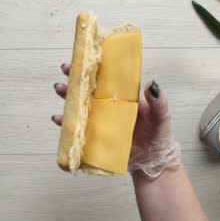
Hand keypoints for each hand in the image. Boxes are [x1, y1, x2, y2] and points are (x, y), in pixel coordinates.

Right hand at [52, 63, 179, 176]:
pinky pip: (77, 128)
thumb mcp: (161, 117)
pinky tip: (58, 119)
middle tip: (65, 69)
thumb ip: (158, 103)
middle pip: (89, 89)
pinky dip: (66, 123)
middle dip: (76, 78)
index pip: (107, 78)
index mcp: (123, 96)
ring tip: (59, 89)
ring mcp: (100, 120)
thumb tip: (152, 84)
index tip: (84, 57)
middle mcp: (109, 105)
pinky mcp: (94, 136)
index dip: (95, 67)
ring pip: (80, 105)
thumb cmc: (157, 136)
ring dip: (67, 97)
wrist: (151, 162)